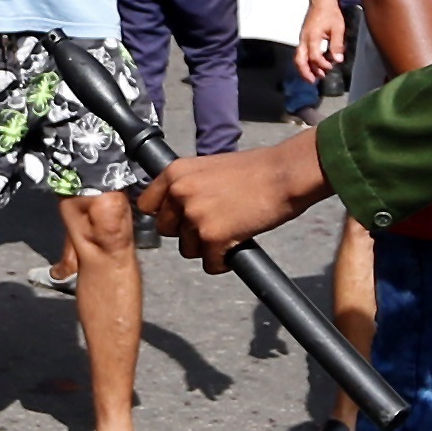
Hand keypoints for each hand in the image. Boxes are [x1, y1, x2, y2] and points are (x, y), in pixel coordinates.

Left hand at [138, 131, 328, 269]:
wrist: (284, 174)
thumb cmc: (256, 170)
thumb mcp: (209, 167)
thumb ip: (189, 184)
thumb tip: (177, 206)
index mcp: (175, 173)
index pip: (147, 205)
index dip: (165, 215)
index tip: (178, 220)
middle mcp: (179, 193)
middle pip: (166, 230)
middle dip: (186, 233)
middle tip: (211, 227)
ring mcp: (195, 216)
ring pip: (187, 249)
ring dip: (206, 248)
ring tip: (229, 234)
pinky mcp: (213, 237)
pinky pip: (209, 264)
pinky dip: (222, 263)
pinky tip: (235, 250)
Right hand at [296, 0, 348, 84]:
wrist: (321, 1)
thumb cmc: (330, 13)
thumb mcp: (337, 28)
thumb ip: (337, 44)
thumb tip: (337, 60)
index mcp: (312, 36)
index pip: (314, 56)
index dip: (322, 64)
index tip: (331, 66)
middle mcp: (304, 39)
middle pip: (299, 59)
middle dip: (305, 72)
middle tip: (313, 81)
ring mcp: (302, 38)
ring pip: (299, 57)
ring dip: (306, 68)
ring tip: (315, 76)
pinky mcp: (304, 38)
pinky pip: (301, 53)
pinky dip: (306, 61)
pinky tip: (314, 65)